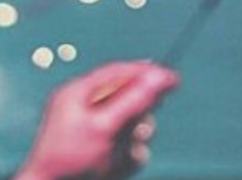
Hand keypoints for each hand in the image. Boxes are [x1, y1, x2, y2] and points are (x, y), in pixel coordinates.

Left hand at [16, 61, 178, 179]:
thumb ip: (132, 101)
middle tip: (137, 128)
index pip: (118, 73)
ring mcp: (93, 132)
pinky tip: (117, 168)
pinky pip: (127, 148)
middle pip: (128, 99)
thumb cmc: (69, 161)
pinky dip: (129, 157)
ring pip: (131, 125)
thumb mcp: (103, 127)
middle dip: (139, 114)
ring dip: (134, 139)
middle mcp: (85, 109)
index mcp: (77, 93)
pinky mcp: (101, 153)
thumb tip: (157, 76)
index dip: (146, 73)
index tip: (173, 78)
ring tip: (122, 154)